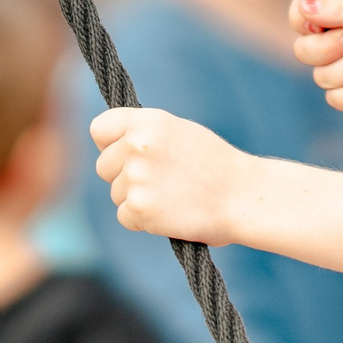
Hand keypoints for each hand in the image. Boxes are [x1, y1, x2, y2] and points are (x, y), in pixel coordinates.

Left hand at [91, 107, 254, 242]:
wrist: (243, 197)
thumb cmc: (216, 166)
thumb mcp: (180, 132)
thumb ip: (145, 135)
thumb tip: (115, 145)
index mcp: (148, 121)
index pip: (99, 129)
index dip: (109, 144)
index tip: (124, 154)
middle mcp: (137, 145)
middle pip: (103, 167)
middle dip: (124, 176)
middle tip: (161, 181)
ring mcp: (136, 177)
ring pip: (116, 194)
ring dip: (137, 200)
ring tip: (173, 197)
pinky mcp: (139, 207)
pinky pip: (125, 217)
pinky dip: (143, 221)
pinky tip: (170, 213)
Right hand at [290, 0, 342, 121]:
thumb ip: (338, 10)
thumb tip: (302, 5)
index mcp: (340, 15)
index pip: (298, 15)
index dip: (304, 22)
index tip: (322, 25)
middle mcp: (337, 42)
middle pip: (303, 50)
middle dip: (331, 48)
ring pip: (320, 78)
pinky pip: (335, 100)